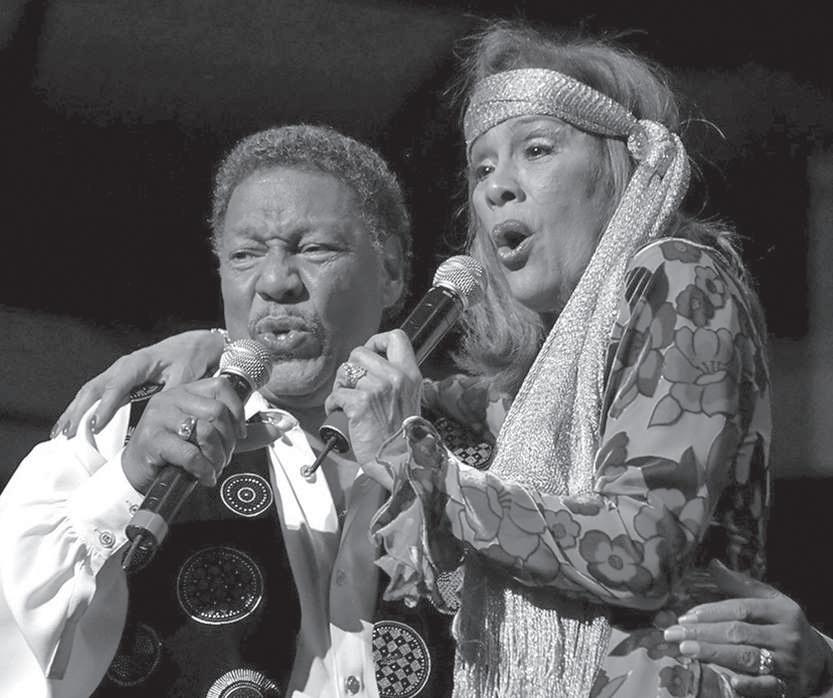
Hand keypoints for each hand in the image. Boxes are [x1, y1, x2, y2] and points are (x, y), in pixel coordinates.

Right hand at [52, 330, 225, 437]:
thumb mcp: (186, 377)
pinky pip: (95, 395)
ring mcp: (118, 373)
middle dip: (79, 412)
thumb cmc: (191, 360)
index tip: (95, 426)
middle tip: (69, 435)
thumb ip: (172, 395)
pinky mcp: (118, 380)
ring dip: (74, 412)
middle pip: (94, 388)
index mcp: (139, 363)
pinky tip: (70, 425)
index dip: (105, 406)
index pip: (117, 386)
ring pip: (90, 392)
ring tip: (60, 433)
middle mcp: (123, 366)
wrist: (194, 345)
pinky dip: (81, 409)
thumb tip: (159, 414)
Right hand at [122, 377, 245, 492]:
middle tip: (224, 457)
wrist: (137, 471)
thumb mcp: (208, 437)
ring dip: (217, 456)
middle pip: (217, 411)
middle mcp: (171, 398)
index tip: (239, 433)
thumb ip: (238, 433)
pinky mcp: (152, 439)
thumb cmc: (172, 452)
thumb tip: (274, 430)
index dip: (237, 411)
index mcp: (185, 392)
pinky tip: (204, 475)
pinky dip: (204, 469)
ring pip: (206, 431)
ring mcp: (159, 417)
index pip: (221, 386)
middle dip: (228, 440)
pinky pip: (190, 454)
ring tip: (214, 467)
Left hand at [324, 329, 421, 477]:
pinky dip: (333, 405)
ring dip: (340, 386)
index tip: (370, 355)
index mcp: (410, 373)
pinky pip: (336, 394)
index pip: (395, 337)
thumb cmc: (402, 436)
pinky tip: (341, 413)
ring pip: (344, 372)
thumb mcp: (408, 398)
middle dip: (350, 369)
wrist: (401, 462)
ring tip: (346, 401)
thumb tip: (371, 367)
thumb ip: (395, 379)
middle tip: (352, 386)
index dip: (376, 342)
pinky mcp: (359, 404)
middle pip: (360, 352)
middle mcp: (395, 377)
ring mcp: (377, 389)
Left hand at [664, 560, 831, 696]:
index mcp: (782, 611)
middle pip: (738, 633)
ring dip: (712, 653)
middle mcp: (787, 636)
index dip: (710, 612)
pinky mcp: (788, 687)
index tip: (685, 616)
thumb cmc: (783, 625)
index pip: (740, 609)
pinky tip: (728, 679)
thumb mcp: (770, 601)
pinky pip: (765, 686)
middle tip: (674, 634)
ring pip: (746, 657)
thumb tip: (712, 564)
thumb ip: (740, 585)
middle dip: (702, 632)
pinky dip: (747, 684)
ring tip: (686, 649)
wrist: (818, 660)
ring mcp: (788, 663)